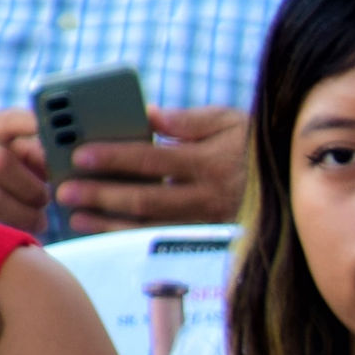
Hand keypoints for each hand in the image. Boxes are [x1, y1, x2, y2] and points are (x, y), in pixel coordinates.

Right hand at [0, 108, 51, 223]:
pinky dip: (4, 226)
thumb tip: (55, 163)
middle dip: (31, 186)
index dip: (38, 129)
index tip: (63, 140)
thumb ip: (20, 152)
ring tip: (39, 220)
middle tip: (46, 200)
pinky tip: (19, 229)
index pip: (10, 120)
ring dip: (22, 212)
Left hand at [56, 105, 251, 223]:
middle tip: (64, 190)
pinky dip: (128, 236)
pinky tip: (102, 231)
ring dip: (108, 222)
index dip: (115, 157)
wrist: (290, 185)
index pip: (153, 159)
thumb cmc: (252, 146)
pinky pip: (161, 240)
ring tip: (74, 216)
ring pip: (151, 227)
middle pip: (146, 198)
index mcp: (210, 162)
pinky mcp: (204, 239)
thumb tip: (150, 114)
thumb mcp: (231, 122)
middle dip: (101, 194)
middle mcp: (208, 197)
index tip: (80, 155)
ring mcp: (206, 223)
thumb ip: (190, 120)